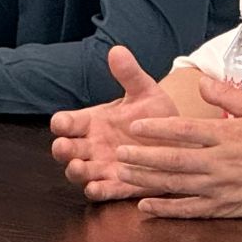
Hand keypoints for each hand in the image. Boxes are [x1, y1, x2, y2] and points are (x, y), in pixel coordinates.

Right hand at [49, 46, 181, 200]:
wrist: (179, 138)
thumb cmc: (154, 114)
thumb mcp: (144, 91)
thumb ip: (129, 74)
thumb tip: (117, 50)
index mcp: (92, 121)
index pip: (66, 122)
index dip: (62, 123)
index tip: (63, 123)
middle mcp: (92, 145)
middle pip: (66, 149)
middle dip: (63, 149)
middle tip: (64, 147)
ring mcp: (102, 166)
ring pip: (80, 173)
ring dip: (76, 171)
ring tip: (78, 167)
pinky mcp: (118, 184)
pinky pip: (103, 191)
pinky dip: (98, 191)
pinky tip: (97, 188)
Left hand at [111, 74, 241, 218]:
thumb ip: (228, 95)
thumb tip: (201, 81)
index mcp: (226, 135)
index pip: (185, 130)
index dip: (157, 128)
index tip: (135, 125)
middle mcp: (219, 162)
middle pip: (174, 158)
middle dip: (143, 155)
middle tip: (119, 152)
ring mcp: (219, 187)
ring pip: (176, 184)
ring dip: (147, 179)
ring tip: (123, 174)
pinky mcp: (222, 208)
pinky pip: (188, 210)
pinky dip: (165, 209)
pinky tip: (145, 207)